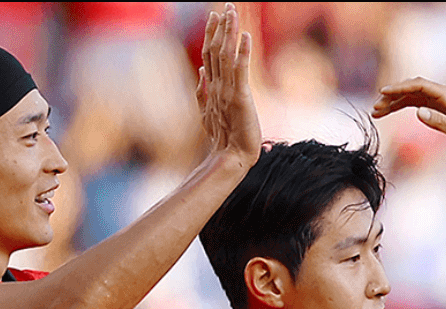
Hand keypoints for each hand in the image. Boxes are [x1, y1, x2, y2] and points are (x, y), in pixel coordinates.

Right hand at [197, 4, 259, 168]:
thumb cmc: (223, 138)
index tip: (214, 16)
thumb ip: (201, 91)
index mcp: (211, 87)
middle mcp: (217, 85)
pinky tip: (246, 36)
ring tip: (232, 13)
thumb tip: (199, 70)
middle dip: (220, 27)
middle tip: (225, 7)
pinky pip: (240, 71)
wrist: (232, 157)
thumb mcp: (207, 113)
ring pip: (226, 55)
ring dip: (229, 32)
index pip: (209, 55)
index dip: (211, 34)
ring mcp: (227, 91)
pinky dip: (243, 53)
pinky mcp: (240, 98)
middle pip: (216, 50)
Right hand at [372, 76, 445, 160]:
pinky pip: (418, 104)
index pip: (419, 85)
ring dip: (396, 103)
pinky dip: (404, 108)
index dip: (399, 88)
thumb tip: (417, 112)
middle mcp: (445, 94)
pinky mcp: (442, 110)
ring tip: (377, 112)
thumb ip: (438, 122)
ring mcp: (443, 101)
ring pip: (413, 97)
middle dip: (393, 96)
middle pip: (413, 89)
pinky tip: (392, 112)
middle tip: (375, 108)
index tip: (382, 93)